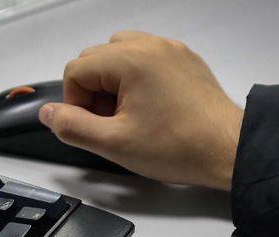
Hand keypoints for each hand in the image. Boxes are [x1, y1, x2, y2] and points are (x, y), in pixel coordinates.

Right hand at [40, 32, 243, 190]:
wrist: (229, 150)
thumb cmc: (180, 147)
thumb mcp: (114, 144)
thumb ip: (72, 126)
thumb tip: (49, 113)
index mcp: (131, 58)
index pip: (76, 70)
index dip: (75, 102)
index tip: (94, 126)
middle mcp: (150, 45)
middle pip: (96, 59)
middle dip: (94, 92)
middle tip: (112, 125)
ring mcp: (170, 50)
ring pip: (120, 56)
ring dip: (114, 84)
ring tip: (129, 116)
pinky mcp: (185, 60)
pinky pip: (147, 60)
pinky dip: (138, 80)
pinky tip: (151, 110)